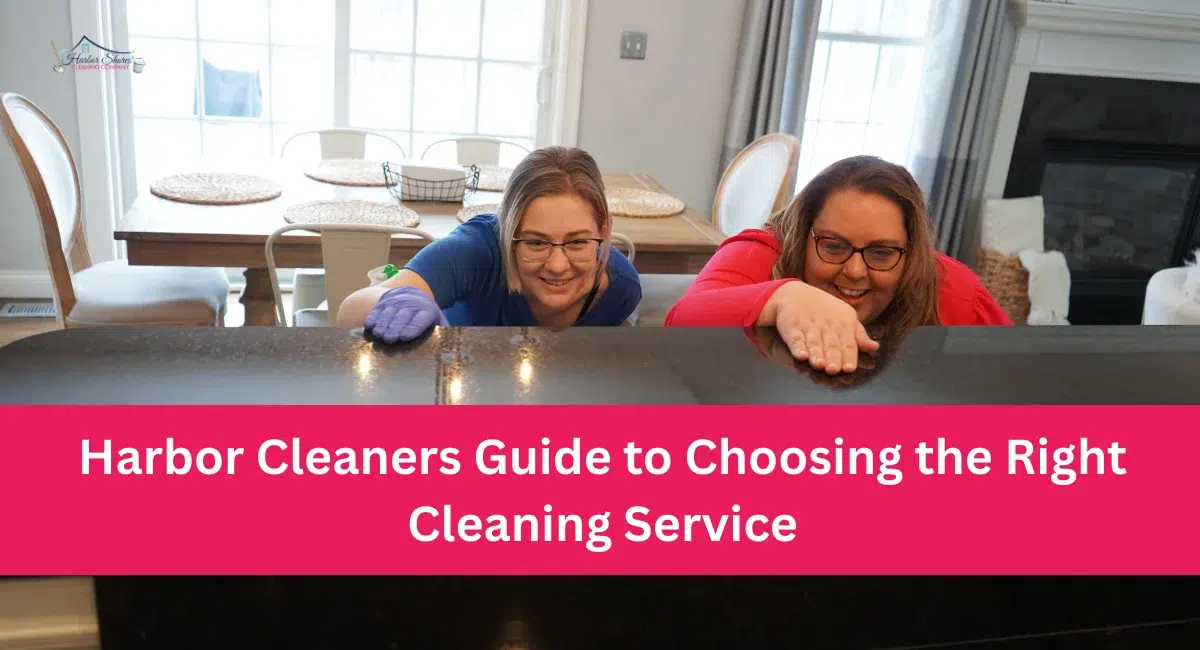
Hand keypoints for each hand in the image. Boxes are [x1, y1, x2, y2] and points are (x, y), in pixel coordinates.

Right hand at [362, 286, 447, 343]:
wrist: (413, 294)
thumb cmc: (426, 316)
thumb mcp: (437, 320)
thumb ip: (441, 331)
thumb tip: (448, 349)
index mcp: (427, 311)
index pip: (420, 319)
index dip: (412, 327)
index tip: (405, 336)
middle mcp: (411, 305)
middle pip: (402, 317)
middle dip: (395, 328)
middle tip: (389, 339)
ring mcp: (396, 302)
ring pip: (388, 313)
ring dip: (382, 324)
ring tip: (378, 335)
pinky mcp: (384, 301)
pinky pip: (377, 310)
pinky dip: (372, 317)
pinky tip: (369, 326)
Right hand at [764, 282, 879, 374]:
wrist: (794, 294)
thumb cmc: (824, 309)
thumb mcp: (846, 318)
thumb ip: (859, 336)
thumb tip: (874, 347)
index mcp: (843, 326)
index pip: (848, 343)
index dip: (848, 356)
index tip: (849, 368)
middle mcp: (827, 327)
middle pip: (831, 345)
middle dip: (833, 357)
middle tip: (833, 369)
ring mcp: (809, 327)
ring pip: (814, 343)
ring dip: (816, 354)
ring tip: (819, 365)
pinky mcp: (792, 328)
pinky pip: (795, 338)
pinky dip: (798, 347)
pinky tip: (801, 355)